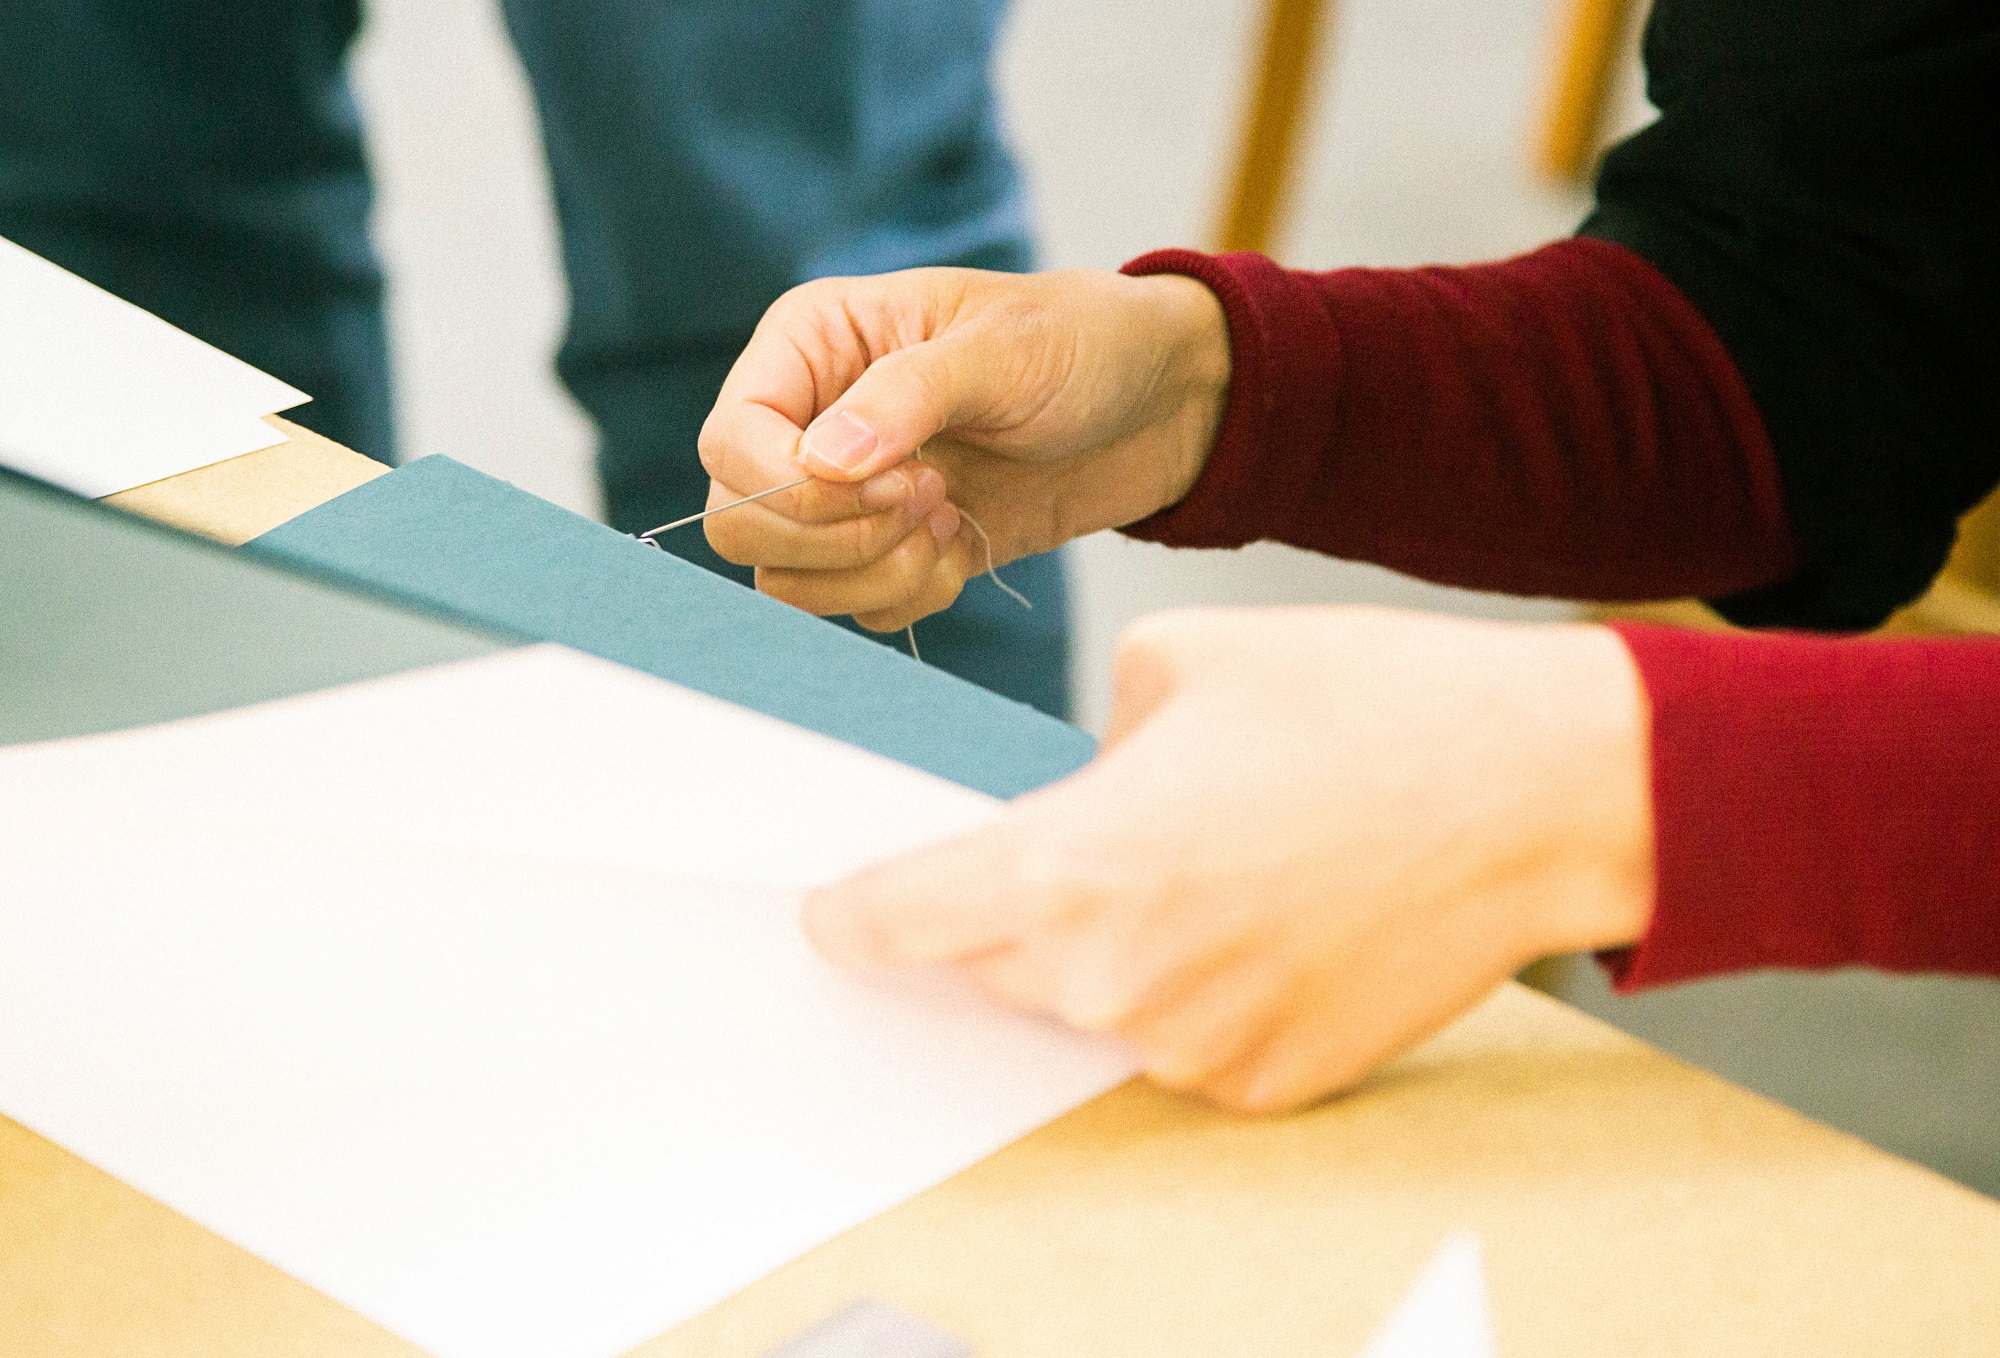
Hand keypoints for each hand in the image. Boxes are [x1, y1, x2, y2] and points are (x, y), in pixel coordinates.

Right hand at [696, 267, 1229, 630]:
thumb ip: (904, 397)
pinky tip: (965, 544)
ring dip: (871, 574)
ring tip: (950, 520)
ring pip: (789, 580)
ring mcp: (848, 493)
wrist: (1158, 404)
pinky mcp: (891, 550)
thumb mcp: (1001, 348)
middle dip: (831, 536)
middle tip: (929, 500)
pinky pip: (854, 609)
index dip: (791, 485)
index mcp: (812, 344)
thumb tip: (822, 462)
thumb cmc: (1081, 342)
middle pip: (740, 521)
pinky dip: (908, 597)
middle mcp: (811, 419)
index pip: (729, 439)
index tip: (896, 480)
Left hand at [804, 608, 1655, 1112]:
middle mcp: (1117, 984)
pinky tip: (1253, 912)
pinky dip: (1182, 991)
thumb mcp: (1175, 665)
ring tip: (1196, 863)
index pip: (904, 921)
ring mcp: (1194, 1049)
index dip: (859, 916)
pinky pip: (1173, 1042)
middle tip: (1073, 846)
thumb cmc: (1365, 707)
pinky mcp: (1266, 1086)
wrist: (1537, 790)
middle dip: (1000, 916)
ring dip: (1100, 952)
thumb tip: (1068, 800)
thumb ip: (1081, 751)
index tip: (835, 915)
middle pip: (988, 970)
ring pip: (1084, 1009)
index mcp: (1072, 869)